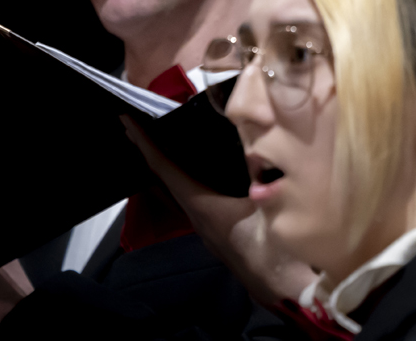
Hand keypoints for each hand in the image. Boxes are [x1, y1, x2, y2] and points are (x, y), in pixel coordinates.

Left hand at [119, 115, 314, 304]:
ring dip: (168, 167)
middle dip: (151, 153)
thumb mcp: (271, 207)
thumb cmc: (277, 252)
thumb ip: (262, 174)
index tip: (127, 123)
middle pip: (166, 180)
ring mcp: (210, 227)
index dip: (146, 145)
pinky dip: (188, 179)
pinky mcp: (222, 232)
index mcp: (205, 207)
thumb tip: (256, 142)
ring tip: (162, 143)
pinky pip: (196, 198)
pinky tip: (200, 172)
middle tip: (139, 126)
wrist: (288, 292)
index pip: (166, 171)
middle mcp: (200, 217)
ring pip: (179, 191)